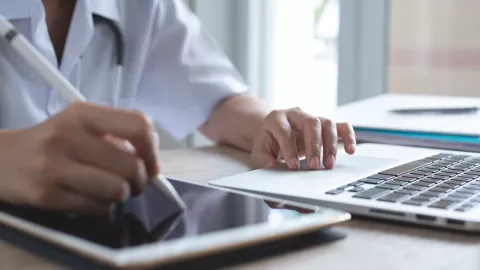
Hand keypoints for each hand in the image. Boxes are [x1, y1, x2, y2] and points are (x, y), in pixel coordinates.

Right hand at [0, 103, 159, 213]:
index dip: (153, 149)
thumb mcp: (81, 123)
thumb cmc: (52, 140)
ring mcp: (55, 167)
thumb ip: (117, 135)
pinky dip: (103, 207)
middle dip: (142, 180)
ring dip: (122, 195)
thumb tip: (153, 166)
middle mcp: (69, 136)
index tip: (151, 163)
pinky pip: (98, 208)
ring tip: (112, 189)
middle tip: (135, 182)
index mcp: (83, 113)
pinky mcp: (47, 196)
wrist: (1, 159)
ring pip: (118, 190)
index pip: (138, 125)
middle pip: (132, 165)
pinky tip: (91, 197)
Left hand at [251, 107, 355, 169]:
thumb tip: (274, 165)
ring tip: (329, 165)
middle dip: (314, 146)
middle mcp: (296, 114)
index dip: (290, 149)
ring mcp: (312, 117)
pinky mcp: (324, 125)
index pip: (285, 131)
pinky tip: (350, 150)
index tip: (294, 167)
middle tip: (314, 167)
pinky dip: (348, 136)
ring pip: (327, 123)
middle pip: (311, 123)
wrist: (274, 134)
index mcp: (276, 119)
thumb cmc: (268, 145)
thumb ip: (264, 159)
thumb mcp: (259, 153)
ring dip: (330, 145)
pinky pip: (341, 126)